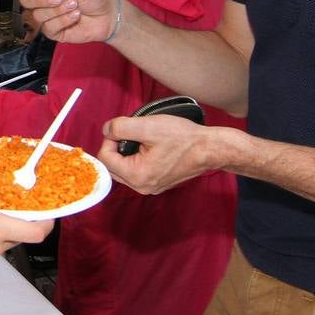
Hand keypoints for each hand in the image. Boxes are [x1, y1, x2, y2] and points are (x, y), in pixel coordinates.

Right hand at [11, 0, 117, 45]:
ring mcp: (48, 18)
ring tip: (75, 6)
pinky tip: (75, 17)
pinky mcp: (54, 32)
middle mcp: (43, 2)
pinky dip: (64, 21)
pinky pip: (49, 28)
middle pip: (25, 2)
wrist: (108, 15)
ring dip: (58, 10)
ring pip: (38, 16)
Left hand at [95, 113, 225, 193]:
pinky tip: (147, 147)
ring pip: (123, 169)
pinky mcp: (157, 183)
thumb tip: (106, 130)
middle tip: (131, 133)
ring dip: (125, 153)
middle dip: (116, 147)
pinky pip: (135, 171)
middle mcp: (141, 187)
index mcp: (137, 175)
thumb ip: (121, 127)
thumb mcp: (148, 126)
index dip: (109, 139)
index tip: (123, 128)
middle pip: (112, 166)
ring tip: (140, 139)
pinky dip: (135, 159)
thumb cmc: (182, 138)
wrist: (209, 149)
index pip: (105, 158)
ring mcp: (150, 187)